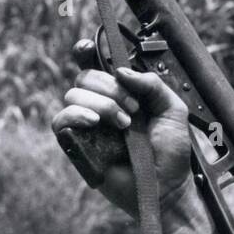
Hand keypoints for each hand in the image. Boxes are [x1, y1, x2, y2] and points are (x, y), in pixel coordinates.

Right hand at [51, 41, 205, 233]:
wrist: (167, 186)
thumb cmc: (171, 152)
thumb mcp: (173, 110)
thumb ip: (152, 84)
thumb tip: (120, 71)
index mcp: (122, 94)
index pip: (96, 66)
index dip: (86, 52)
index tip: (88, 47)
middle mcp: (102, 106)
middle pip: (85, 77)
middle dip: (110, 87)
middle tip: (133, 109)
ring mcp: (88, 126)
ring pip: (73, 95)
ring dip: (102, 104)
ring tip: (124, 125)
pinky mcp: (77, 145)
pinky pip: (61, 121)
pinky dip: (76, 115)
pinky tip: (95, 123)